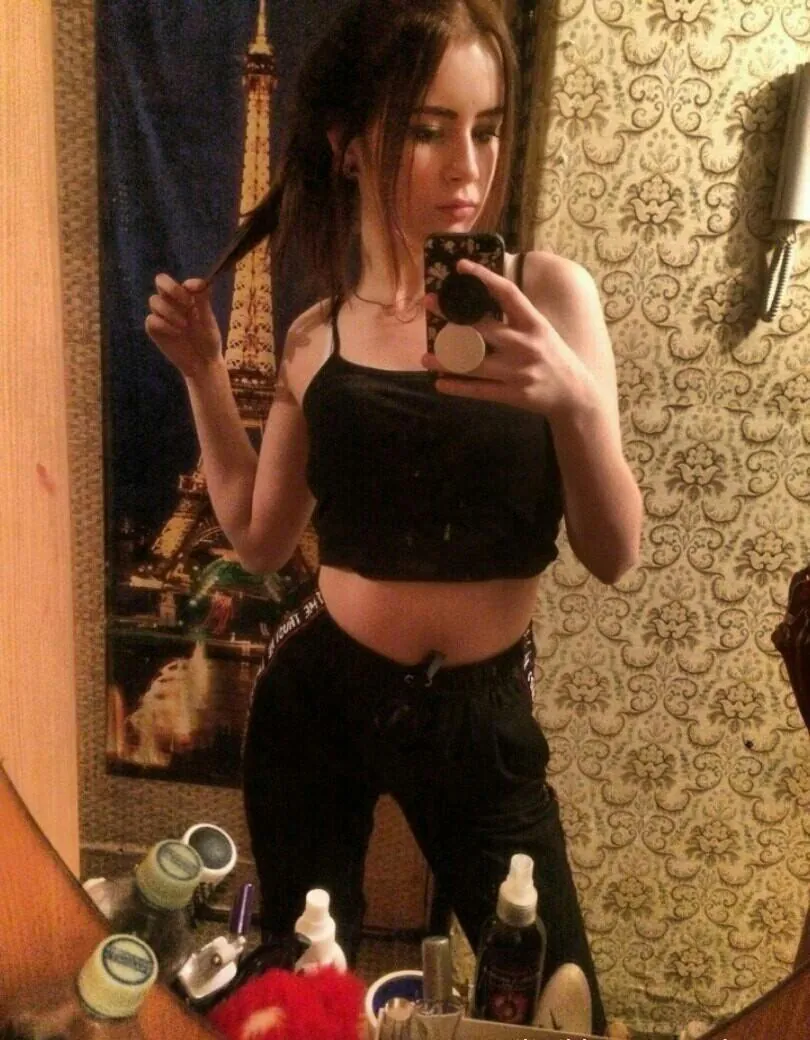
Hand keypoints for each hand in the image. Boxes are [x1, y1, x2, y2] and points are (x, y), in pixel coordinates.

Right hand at [145, 275, 222, 379]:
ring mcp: (162, 315)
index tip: (194, 292)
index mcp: (186, 298)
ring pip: (154, 300)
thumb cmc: (208, 341)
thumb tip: (199, 282)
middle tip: (186, 303)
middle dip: (171, 288)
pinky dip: (164, 325)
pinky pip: (151, 319)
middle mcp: (172, 303)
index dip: (186, 285)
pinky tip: (176, 333)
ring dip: (170, 311)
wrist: (203, 363)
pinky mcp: (155, 329)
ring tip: (184, 326)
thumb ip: (203, 302)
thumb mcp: (209, 321)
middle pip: (160, 280)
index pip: (181, 282)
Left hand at [421, 258, 597, 418]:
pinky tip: (440, 383)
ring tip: (425, 357)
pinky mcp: (513, 394)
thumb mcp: (542, 331)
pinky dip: (457, 387)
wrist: (575, 396)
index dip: (484, 277)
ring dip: (446, 359)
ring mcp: (518, 371)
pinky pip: (479, 389)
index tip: (461, 266)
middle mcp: (525, 344)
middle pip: (481, 327)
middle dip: (451, 315)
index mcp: (534, 323)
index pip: (507, 293)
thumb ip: (516, 318)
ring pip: (473, 363)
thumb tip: (480, 302)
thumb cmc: (554, 357)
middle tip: (428, 303)